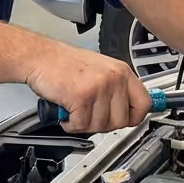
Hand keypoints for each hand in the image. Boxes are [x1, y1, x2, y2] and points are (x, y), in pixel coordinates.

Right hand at [25, 42, 151, 133]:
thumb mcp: (100, 69)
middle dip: (102, 124)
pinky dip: (70, 124)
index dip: (133, 117)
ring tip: (74, 109)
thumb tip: (127, 111)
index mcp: (121, 71)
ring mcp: (99, 87)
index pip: (144, 104)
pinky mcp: (82, 97)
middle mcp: (113, 78)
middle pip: (121, 121)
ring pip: (100, 126)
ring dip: (83, 123)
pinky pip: (81, 125)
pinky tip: (66, 111)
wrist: (39, 56)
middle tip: (89, 115)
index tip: (124, 120)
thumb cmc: (63, 63)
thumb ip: (116, 89)